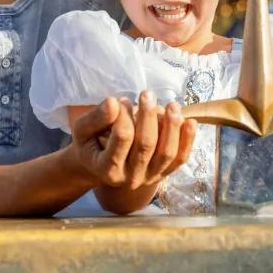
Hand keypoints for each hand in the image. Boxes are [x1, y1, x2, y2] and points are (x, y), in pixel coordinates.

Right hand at [69, 93, 195, 189]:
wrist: (99, 166)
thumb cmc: (90, 144)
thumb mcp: (82, 130)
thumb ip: (96, 118)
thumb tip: (113, 102)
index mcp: (107, 169)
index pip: (122, 137)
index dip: (124, 115)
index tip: (121, 100)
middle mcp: (130, 178)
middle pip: (146, 145)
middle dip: (149, 116)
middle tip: (147, 94)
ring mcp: (150, 178)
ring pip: (167, 153)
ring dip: (172, 126)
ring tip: (172, 105)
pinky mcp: (163, 174)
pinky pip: (180, 159)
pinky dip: (188, 140)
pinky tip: (190, 122)